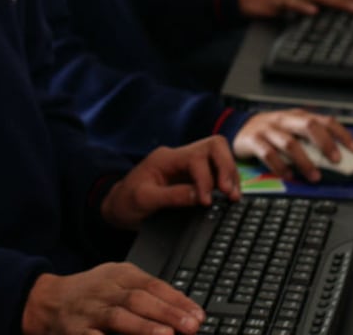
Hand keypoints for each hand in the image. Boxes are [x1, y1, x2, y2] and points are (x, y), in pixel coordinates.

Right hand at [22, 263, 204, 334]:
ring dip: (144, 327)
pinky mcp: (76, 331)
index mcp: (120, 275)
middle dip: (167, 313)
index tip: (197, 315)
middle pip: (139, 299)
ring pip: (118, 317)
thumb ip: (147, 292)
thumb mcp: (118, 281)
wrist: (47, 301)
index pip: (153, 285)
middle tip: (191, 326)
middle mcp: (105, 290)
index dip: (177, 300)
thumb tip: (183, 309)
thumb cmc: (91, 293)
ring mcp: (90, 311)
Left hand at [102, 136, 239, 230]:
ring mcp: (187, 166)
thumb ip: (172, 197)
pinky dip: (226, 181)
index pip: (196, 158)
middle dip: (226, 167)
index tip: (206, 202)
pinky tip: (228, 197)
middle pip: (213, 146)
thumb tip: (199, 196)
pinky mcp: (193, 177)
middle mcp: (179, 157)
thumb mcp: (144, 200)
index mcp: (166, 158)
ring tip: (233, 197)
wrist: (118, 207)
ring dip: (229, 175)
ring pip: (219, 157)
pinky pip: (217, 172)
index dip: (205, 179)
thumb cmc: (127, 202)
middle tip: (230, 193)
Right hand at [232, 109, 352, 181]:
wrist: (241, 128)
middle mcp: (285, 120)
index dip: (342, 134)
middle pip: (309, 126)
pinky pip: (269, 154)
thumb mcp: (294, 131)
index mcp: (299, 116)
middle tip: (335, 161)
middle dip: (325, 143)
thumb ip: (312, 141)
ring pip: (290, 143)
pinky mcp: (254, 140)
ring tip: (314, 176)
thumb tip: (338, 160)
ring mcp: (269, 129)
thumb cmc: (273, 132)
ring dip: (305, 161)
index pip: (325, 120)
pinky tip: (289, 176)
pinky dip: (281, 166)